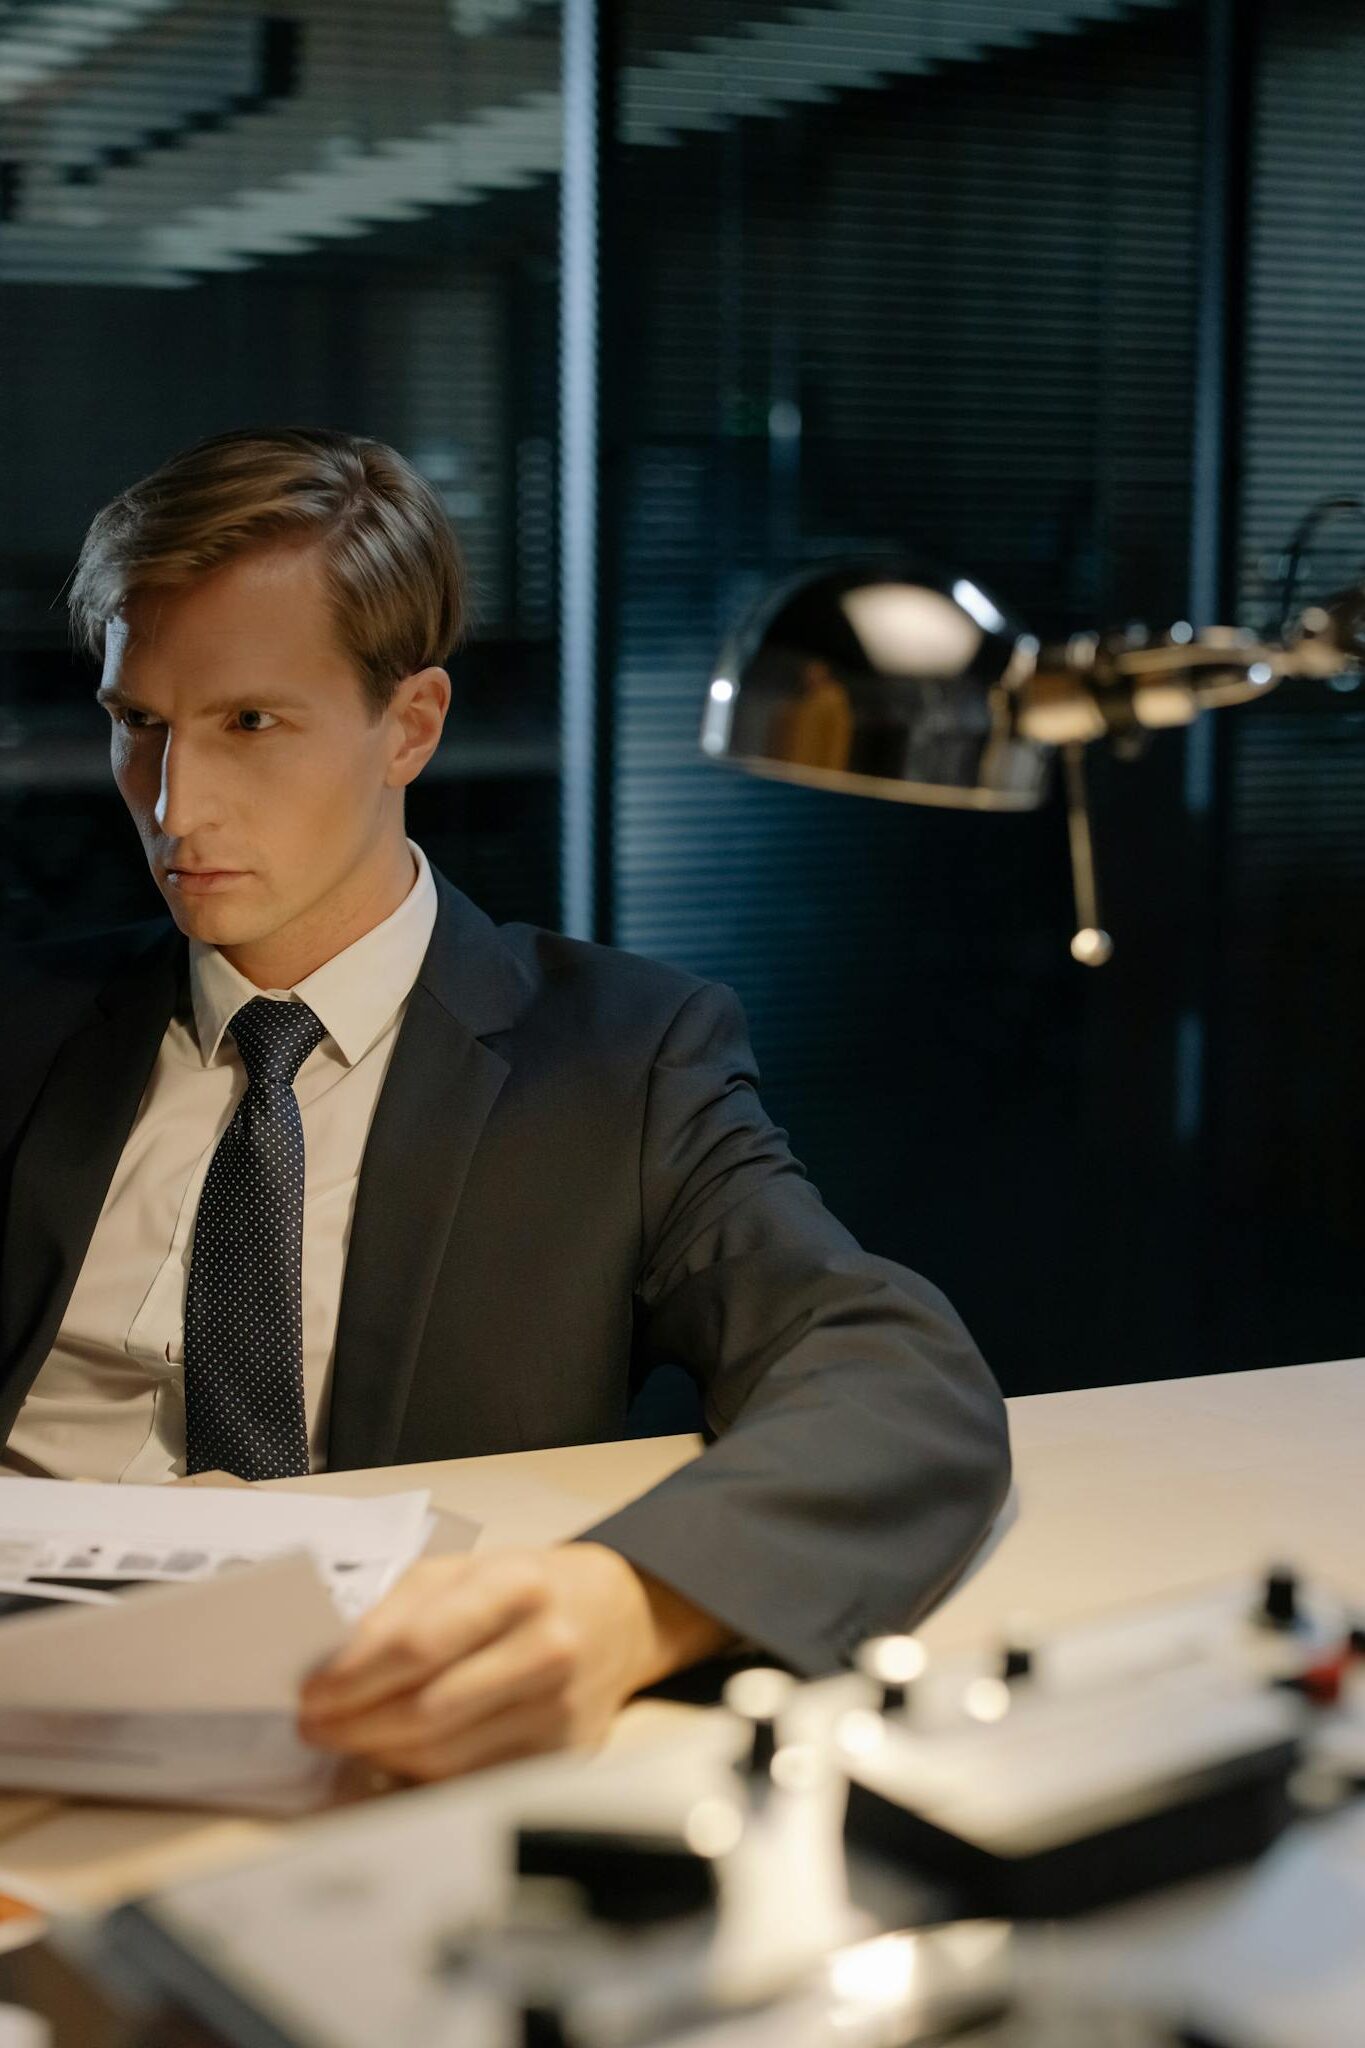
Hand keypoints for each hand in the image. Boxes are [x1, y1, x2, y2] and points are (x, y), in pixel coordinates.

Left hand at [296, 1542, 732, 1781]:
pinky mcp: (564, 1756)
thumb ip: (399, 1610)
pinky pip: (473, 1782)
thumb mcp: (464, 1570)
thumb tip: (331, 1668)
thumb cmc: (523, 1590)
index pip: (418, 1644)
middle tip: (315, 1727)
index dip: (354, 1678)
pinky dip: (424, 1776)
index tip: (311, 1694)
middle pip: (427, 1710)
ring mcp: (561, 1709)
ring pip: (445, 1757)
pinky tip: (400, 1756)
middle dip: (355, 1725)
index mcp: (517, 1585)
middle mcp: (547, 1647)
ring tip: (350, 1741)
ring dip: (382, 1755)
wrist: (613, 1616)